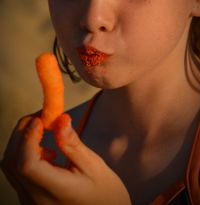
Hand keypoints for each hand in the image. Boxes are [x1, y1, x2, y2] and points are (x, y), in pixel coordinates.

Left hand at [1, 113, 131, 204]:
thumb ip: (72, 143)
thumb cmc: (104, 193)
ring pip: (10, 166)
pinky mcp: (28, 198)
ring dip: (21, 142)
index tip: (40, 119)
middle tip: (41, 117)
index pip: (27, 165)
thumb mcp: (94, 166)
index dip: (28, 138)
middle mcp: (35, 199)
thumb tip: (61, 118)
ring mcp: (29, 201)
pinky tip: (45, 151)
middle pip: (12, 162)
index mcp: (55, 192)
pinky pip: (16, 172)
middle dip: (22, 133)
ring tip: (42, 131)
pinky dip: (24, 153)